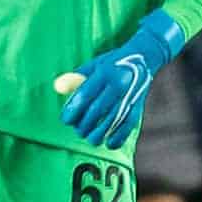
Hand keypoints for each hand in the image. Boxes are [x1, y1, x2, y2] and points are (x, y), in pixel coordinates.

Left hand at [60, 9, 184, 148]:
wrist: (143, 59)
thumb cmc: (112, 63)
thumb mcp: (94, 65)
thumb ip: (76, 78)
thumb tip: (57, 87)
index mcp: (105, 72)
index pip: (85, 95)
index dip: (73, 110)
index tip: (66, 119)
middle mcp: (119, 85)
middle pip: (96, 111)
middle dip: (83, 125)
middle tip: (77, 128)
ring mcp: (129, 97)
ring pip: (111, 122)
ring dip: (96, 134)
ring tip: (89, 136)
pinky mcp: (138, 107)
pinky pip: (127, 127)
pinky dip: (117, 138)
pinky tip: (108, 142)